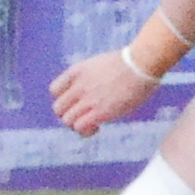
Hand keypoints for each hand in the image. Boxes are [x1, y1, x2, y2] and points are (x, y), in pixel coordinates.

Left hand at [50, 47, 164, 135]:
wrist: (140, 65)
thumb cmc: (128, 64)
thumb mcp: (99, 65)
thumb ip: (89, 78)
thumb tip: (92, 90)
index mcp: (76, 72)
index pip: (54, 90)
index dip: (65, 99)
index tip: (77, 102)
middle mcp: (78, 86)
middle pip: (58, 108)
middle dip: (69, 115)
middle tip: (84, 116)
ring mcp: (87, 99)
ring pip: (67, 120)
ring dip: (78, 125)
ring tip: (92, 123)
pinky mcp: (99, 111)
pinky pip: (80, 127)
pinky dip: (86, 131)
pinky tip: (97, 127)